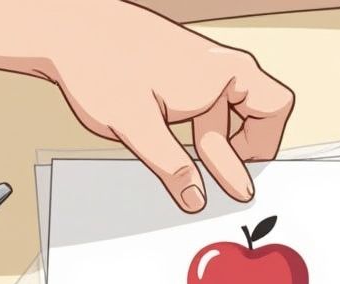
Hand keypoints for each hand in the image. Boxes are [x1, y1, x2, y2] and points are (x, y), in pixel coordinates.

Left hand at [0, 0, 294, 213]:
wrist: (65, 30)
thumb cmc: (99, 63)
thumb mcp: (136, 126)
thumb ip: (171, 165)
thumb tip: (197, 198)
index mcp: (221, 73)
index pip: (275, 108)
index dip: (265, 145)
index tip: (242, 173)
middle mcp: (217, 68)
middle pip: (257, 115)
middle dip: (240, 153)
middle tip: (225, 186)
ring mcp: (199, 72)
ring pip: (225, 118)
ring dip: (213, 147)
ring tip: (193, 174)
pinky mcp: (179, 78)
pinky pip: (202, 111)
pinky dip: (195, 136)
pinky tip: (173, 154)